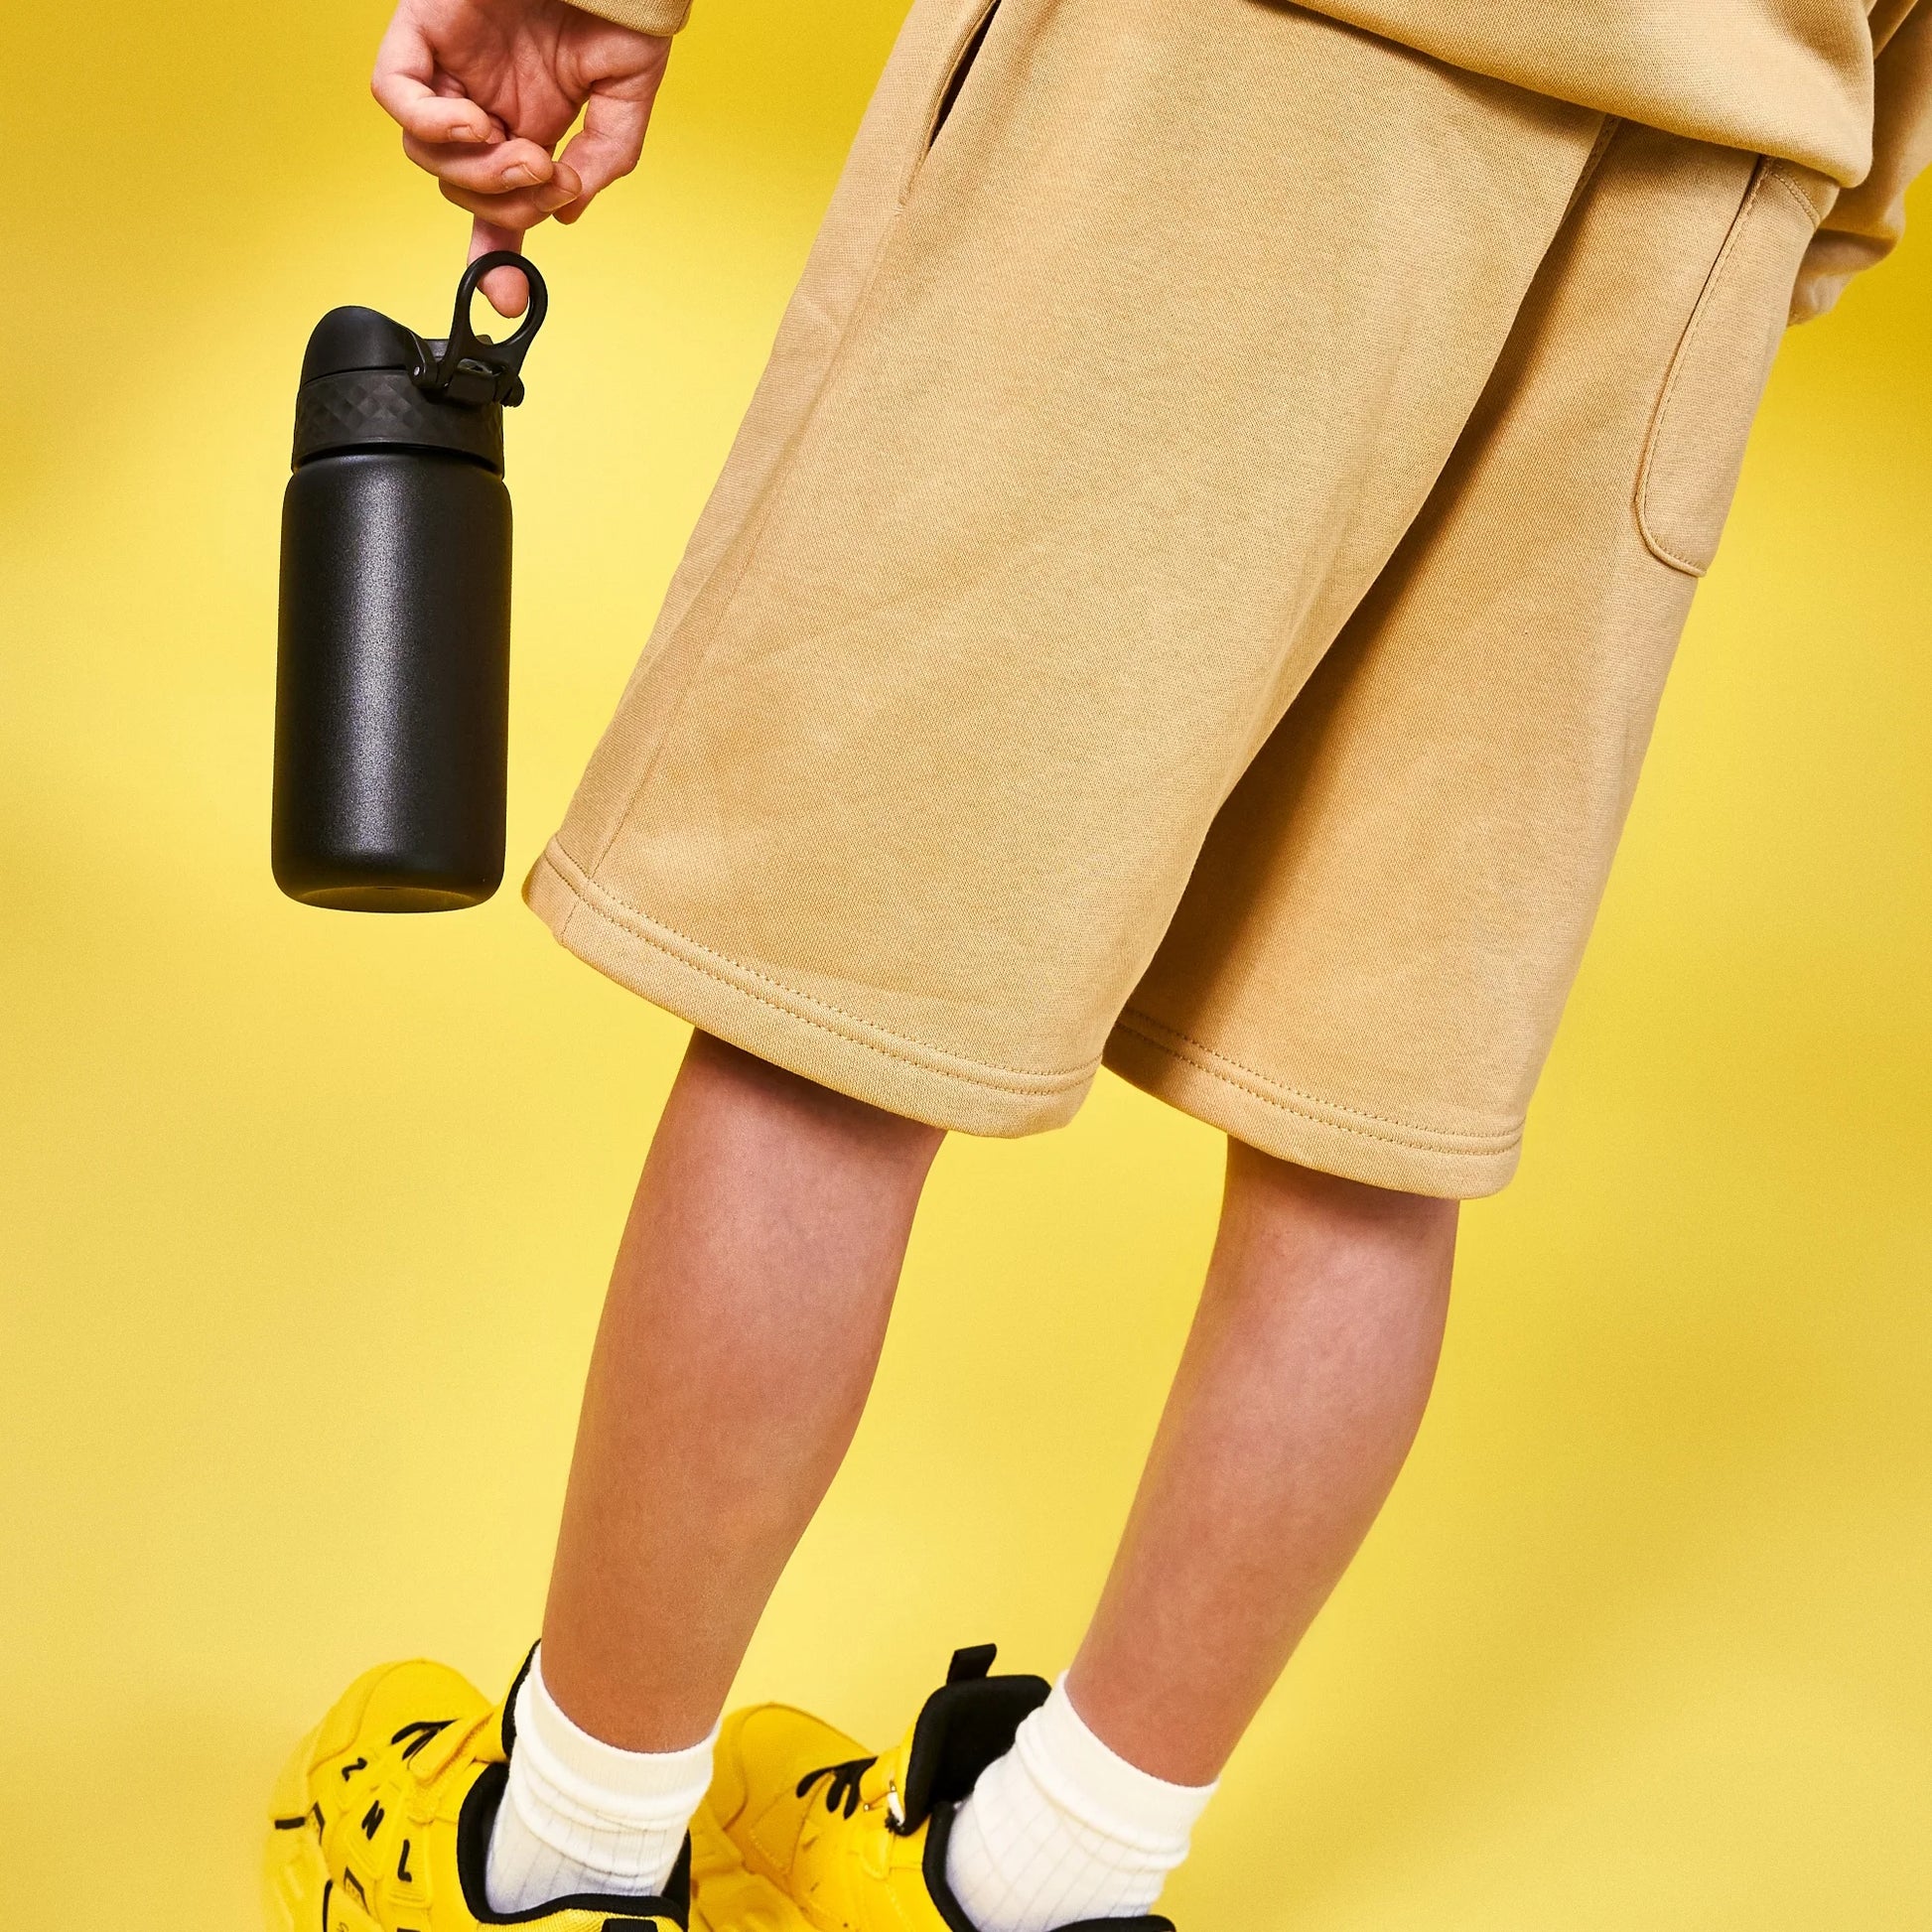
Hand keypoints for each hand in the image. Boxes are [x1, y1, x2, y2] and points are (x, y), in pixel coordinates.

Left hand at [372, 0, 670, 314]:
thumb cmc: (619, 7)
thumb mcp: (626, 106)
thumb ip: (602, 164)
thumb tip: (561, 209)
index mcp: (526, 126)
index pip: (497, 205)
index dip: (497, 259)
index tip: (508, 302)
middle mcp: (483, 104)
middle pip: (461, 189)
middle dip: (503, 200)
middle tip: (543, 171)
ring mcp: (450, 69)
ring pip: (427, 157)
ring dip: (477, 171)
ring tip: (522, 146)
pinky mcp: (422, 30)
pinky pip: (397, 96)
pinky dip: (430, 126)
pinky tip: (473, 123)